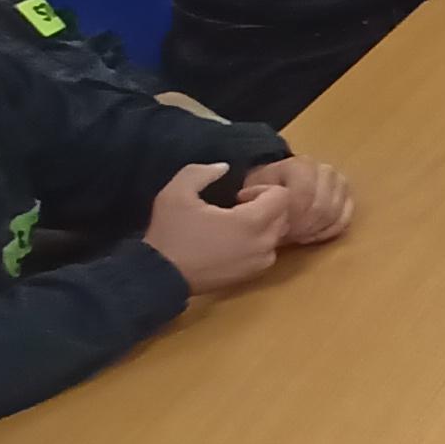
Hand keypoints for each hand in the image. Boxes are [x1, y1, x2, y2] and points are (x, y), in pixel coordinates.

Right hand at [144, 163, 290, 295]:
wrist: (160, 276)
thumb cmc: (170, 233)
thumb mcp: (176, 192)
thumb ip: (202, 172)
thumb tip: (224, 167)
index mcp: (252, 222)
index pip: (282, 196)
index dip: (261, 189)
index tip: (237, 197)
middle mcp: (264, 244)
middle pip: (284, 214)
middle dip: (265, 206)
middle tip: (235, 208)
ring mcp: (259, 263)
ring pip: (277, 234)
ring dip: (263, 225)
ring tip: (233, 225)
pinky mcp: (252, 275)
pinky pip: (268, 252)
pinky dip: (258, 243)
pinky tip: (231, 242)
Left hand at [241, 156, 352, 244]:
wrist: (282, 180)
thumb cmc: (267, 187)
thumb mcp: (255, 188)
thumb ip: (261, 199)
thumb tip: (271, 214)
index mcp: (301, 164)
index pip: (304, 195)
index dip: (293, 216)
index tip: (279, 229)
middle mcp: (325, 170)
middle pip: (322, 207)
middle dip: (305, 227)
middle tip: (289, 236)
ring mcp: (339, 182)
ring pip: (335, 214)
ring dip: (316, 229)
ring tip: (299, 235)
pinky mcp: (347, 196)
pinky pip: (345, 219)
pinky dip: (330, 231)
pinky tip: (314, 235)